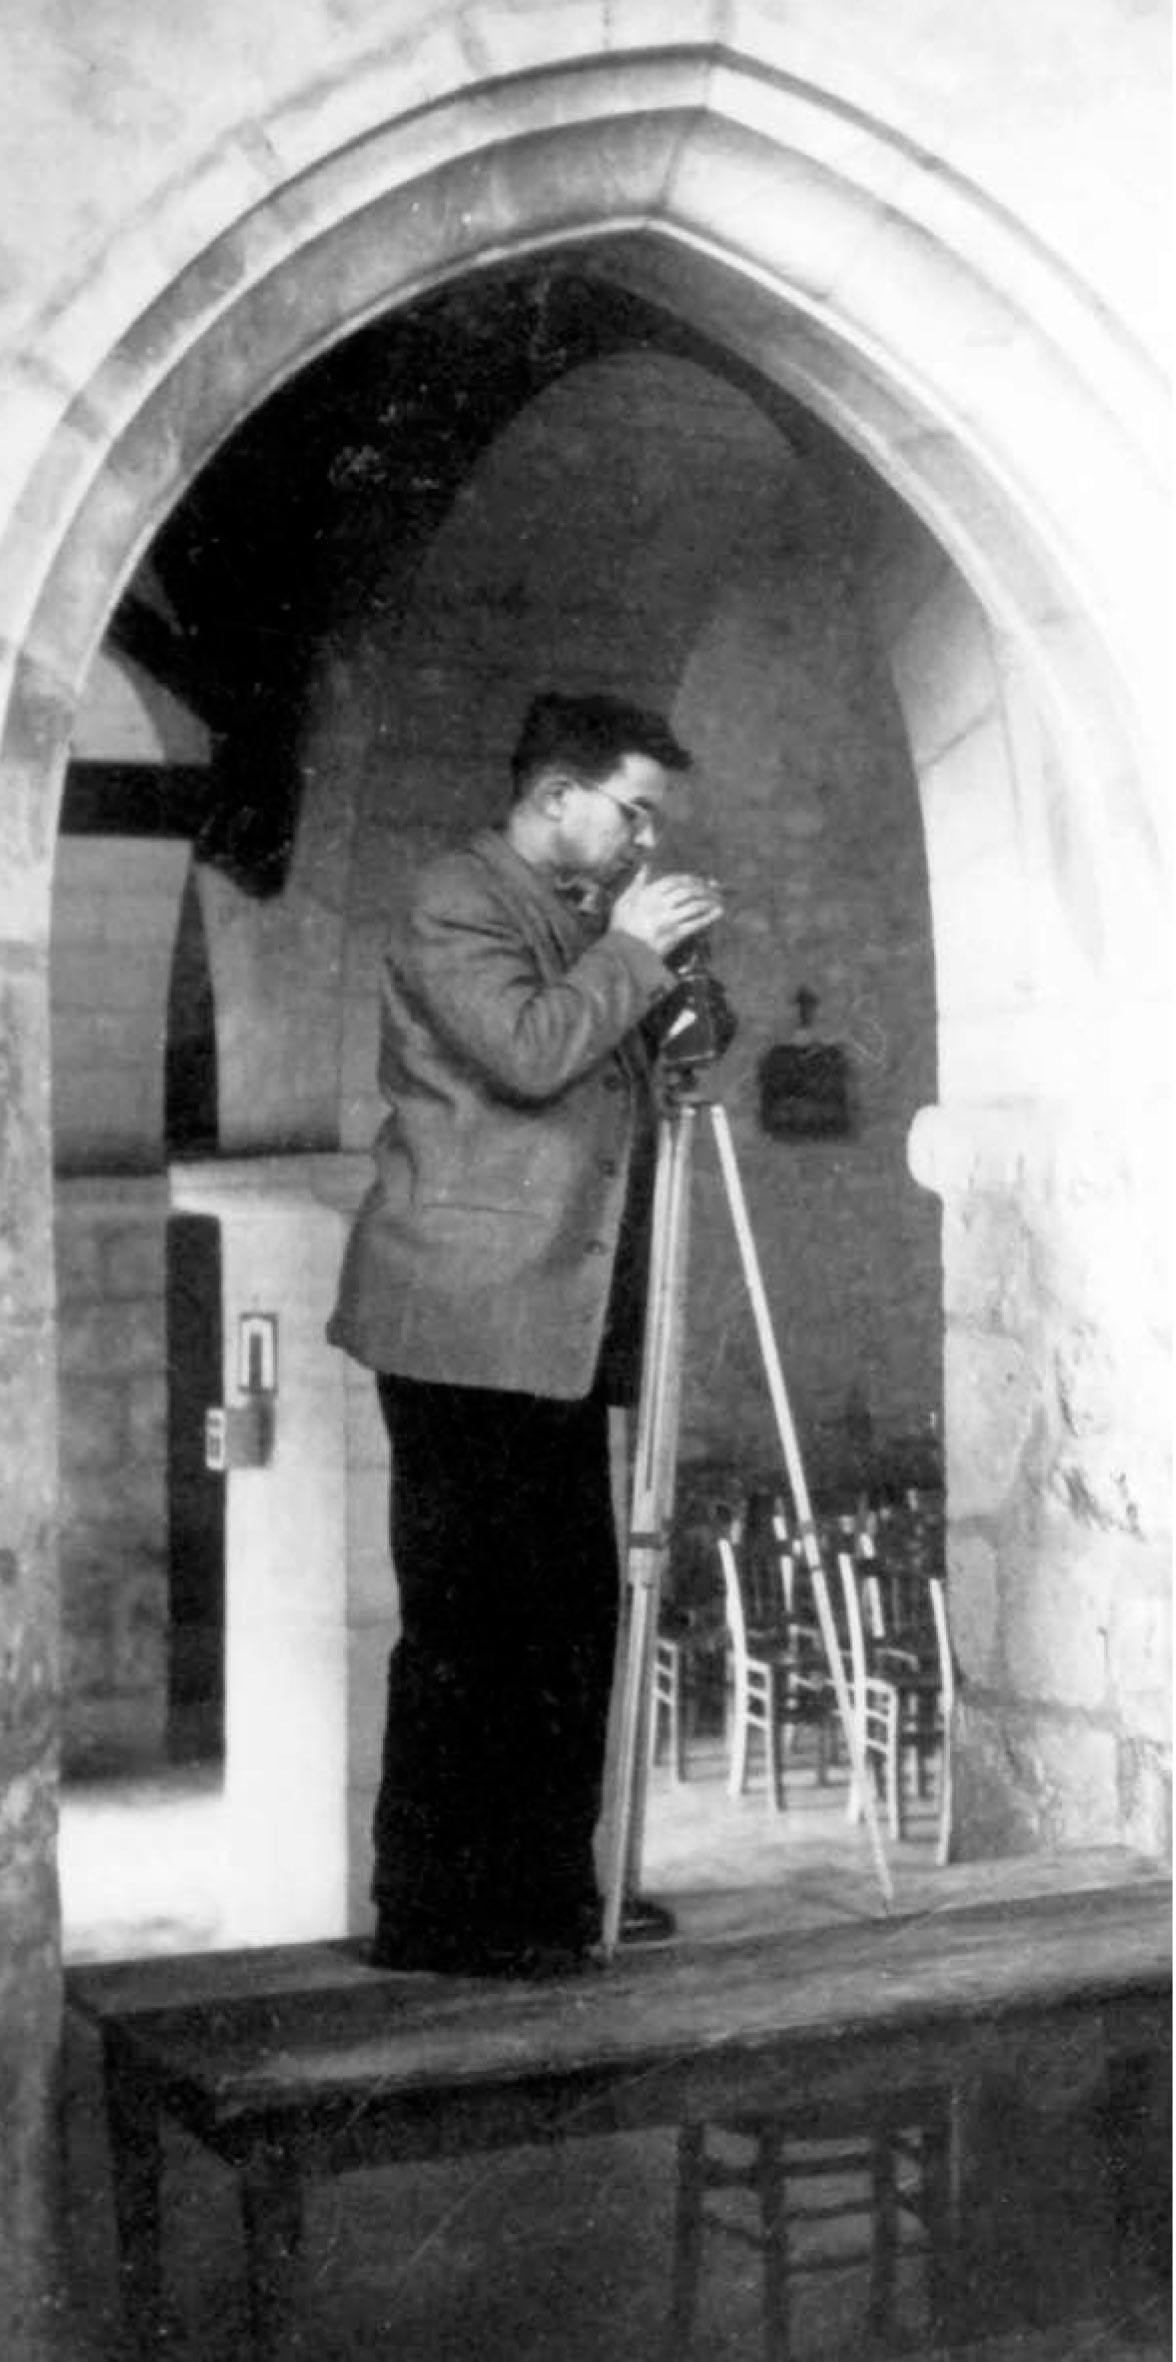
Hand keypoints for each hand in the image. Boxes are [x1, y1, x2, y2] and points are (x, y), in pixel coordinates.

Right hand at [608, 868, 722, 959]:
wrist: (623, 954)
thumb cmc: (621, 928)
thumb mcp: (623, 902)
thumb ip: (636, 884)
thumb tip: (645, 867)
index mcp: (648, 894)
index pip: (675, 880)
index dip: (690, 878)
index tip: (699, 880)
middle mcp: (660, 904)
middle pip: (688, 891)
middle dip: (703, 889)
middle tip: (713, 890)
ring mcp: (669, 919)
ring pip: (695, 905)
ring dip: (709, 901)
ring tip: (718, 901)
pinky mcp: (675, 935)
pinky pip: (696, 923)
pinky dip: (709, 917)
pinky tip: (718, 912)